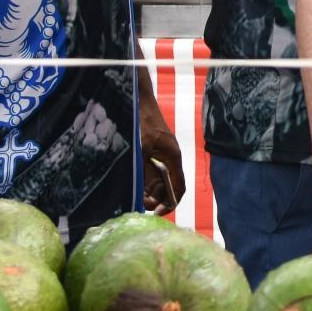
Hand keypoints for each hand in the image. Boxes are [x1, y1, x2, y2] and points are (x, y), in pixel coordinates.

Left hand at [138, 86, 183, 213]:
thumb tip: (141, 195)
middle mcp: (169, 157)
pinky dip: (143, 180)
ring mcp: (161, 153)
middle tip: (139, 205)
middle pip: (168, 185)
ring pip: (158, 179)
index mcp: (173, 157)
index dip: (170, 203)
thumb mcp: (140, 149)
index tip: (156, 213)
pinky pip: (151, 170)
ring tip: (135, 198)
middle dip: (156, 198)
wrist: (137, 98)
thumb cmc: (141, 121)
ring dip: (148, 190)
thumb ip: (143, 172)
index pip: (179, 187)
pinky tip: (132, 185)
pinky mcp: (152, 149)